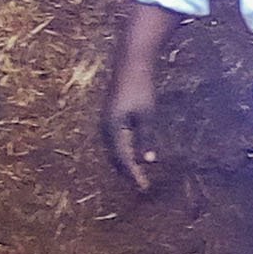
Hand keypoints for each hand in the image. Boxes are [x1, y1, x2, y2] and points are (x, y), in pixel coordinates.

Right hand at [105, 3, 180, 192]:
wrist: (130, 65)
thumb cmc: (141, 89)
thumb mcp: (147, 116)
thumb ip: (146, 138)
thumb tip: (148, 160)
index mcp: (113, 129)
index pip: (124, 159)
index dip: (134, 174)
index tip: (144, 188)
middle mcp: (105, 128)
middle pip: (116, 158)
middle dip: (128, 172)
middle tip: (142, 187)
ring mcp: (106, 123)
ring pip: (115, 150)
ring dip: (125, 164)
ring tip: (137, 177)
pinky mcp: (109, 118)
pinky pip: (115, 142)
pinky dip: (124, 152)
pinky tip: (133, 157)